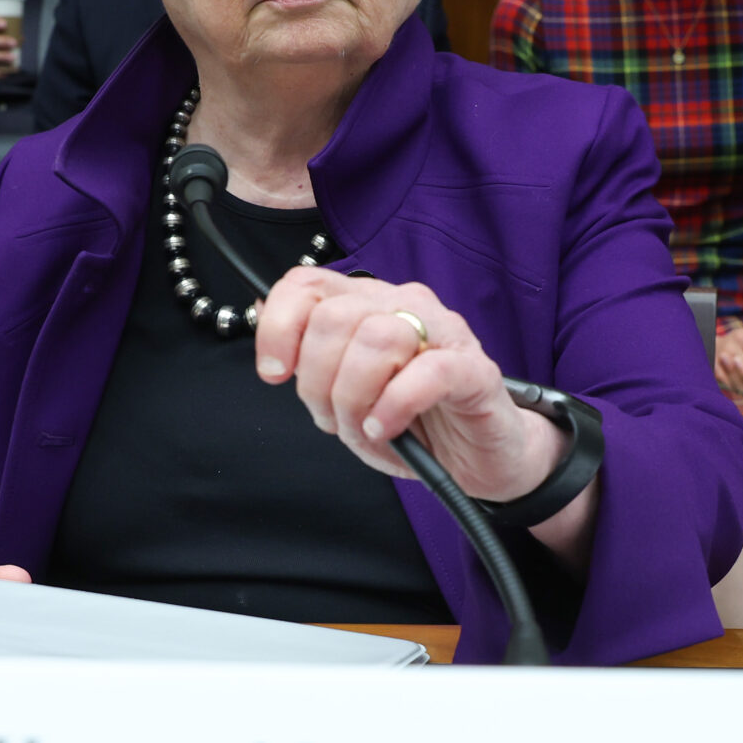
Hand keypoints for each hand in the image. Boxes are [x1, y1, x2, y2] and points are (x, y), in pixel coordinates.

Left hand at [254, 268, 567, 505]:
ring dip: (355, 396)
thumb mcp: (346, 394)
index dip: (280, 328)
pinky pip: (427, 373)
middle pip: (336, 317)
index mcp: (368, 304)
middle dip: (319, 380)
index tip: (276, 374)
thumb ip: (310, 356)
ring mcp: (444, 333)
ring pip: (378, 338)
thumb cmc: (414, 422)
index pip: (308, 285)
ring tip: (364, 427)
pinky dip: (394, 405)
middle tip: (332, 418)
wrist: (481, 457)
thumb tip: (262, 314)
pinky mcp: (475, 370)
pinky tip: (386, 428)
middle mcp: (405, 305)